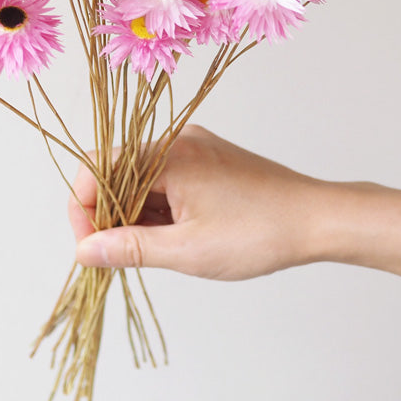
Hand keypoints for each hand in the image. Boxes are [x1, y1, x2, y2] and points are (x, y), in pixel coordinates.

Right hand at [69, 125, 329, 279]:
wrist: (318, 219)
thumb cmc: (260, 233)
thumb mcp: (187, 251)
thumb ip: (130, 248)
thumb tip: (85, 252)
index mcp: (169, 154)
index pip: (97, 166)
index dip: (82, 208)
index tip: (88, 248)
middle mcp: (179, 141)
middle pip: (116, 171)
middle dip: (107, 215)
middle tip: (113, 259)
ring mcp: (196, 149)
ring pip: (142, 178)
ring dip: (133, 215)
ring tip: (149, 253)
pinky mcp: (210, 161)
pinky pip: (166, 180)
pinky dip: (158, 209)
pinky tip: (170, 239)